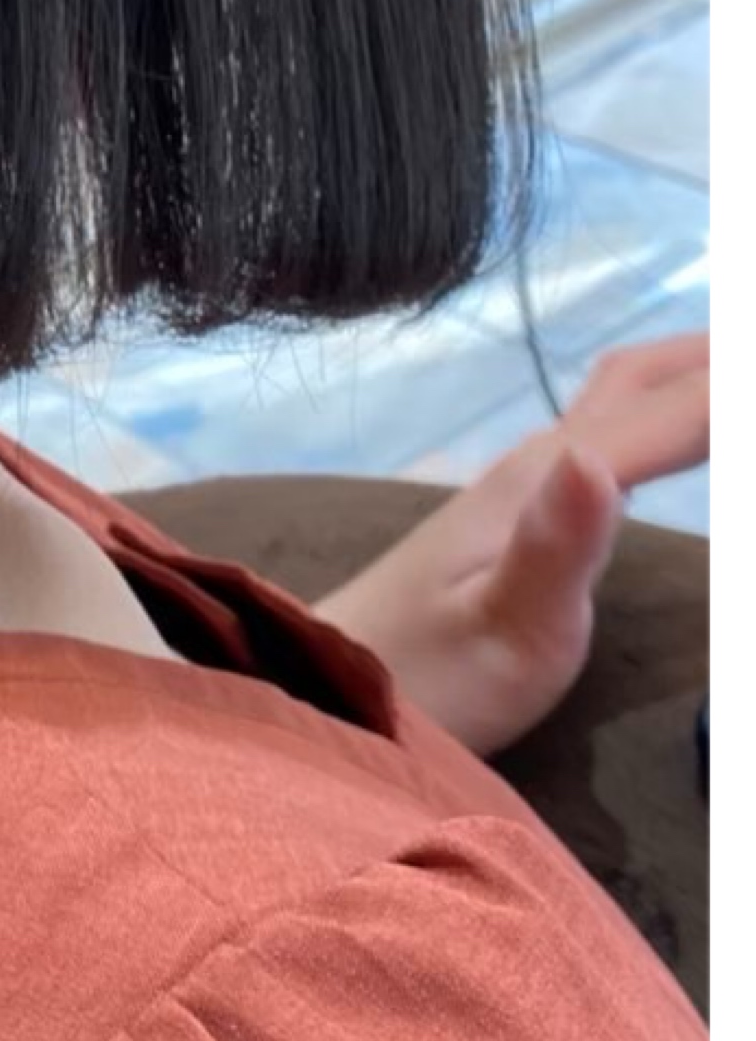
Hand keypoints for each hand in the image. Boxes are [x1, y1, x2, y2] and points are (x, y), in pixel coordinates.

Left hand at [317, 331, 708, 756]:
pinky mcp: (520, 514)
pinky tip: (680, 436)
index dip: (736, 391)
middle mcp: (534, 464)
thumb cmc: (421, 678)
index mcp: (542, 480)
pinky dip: (667, 413)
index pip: (671, 412)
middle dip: (720, 355)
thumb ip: (553, 549)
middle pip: (642, 378)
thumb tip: (597, 459)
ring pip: (623, 398)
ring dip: (696, 373)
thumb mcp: (504, 628)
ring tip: (738, 371)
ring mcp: (522, 485)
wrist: (325, 684)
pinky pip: (612, 433)